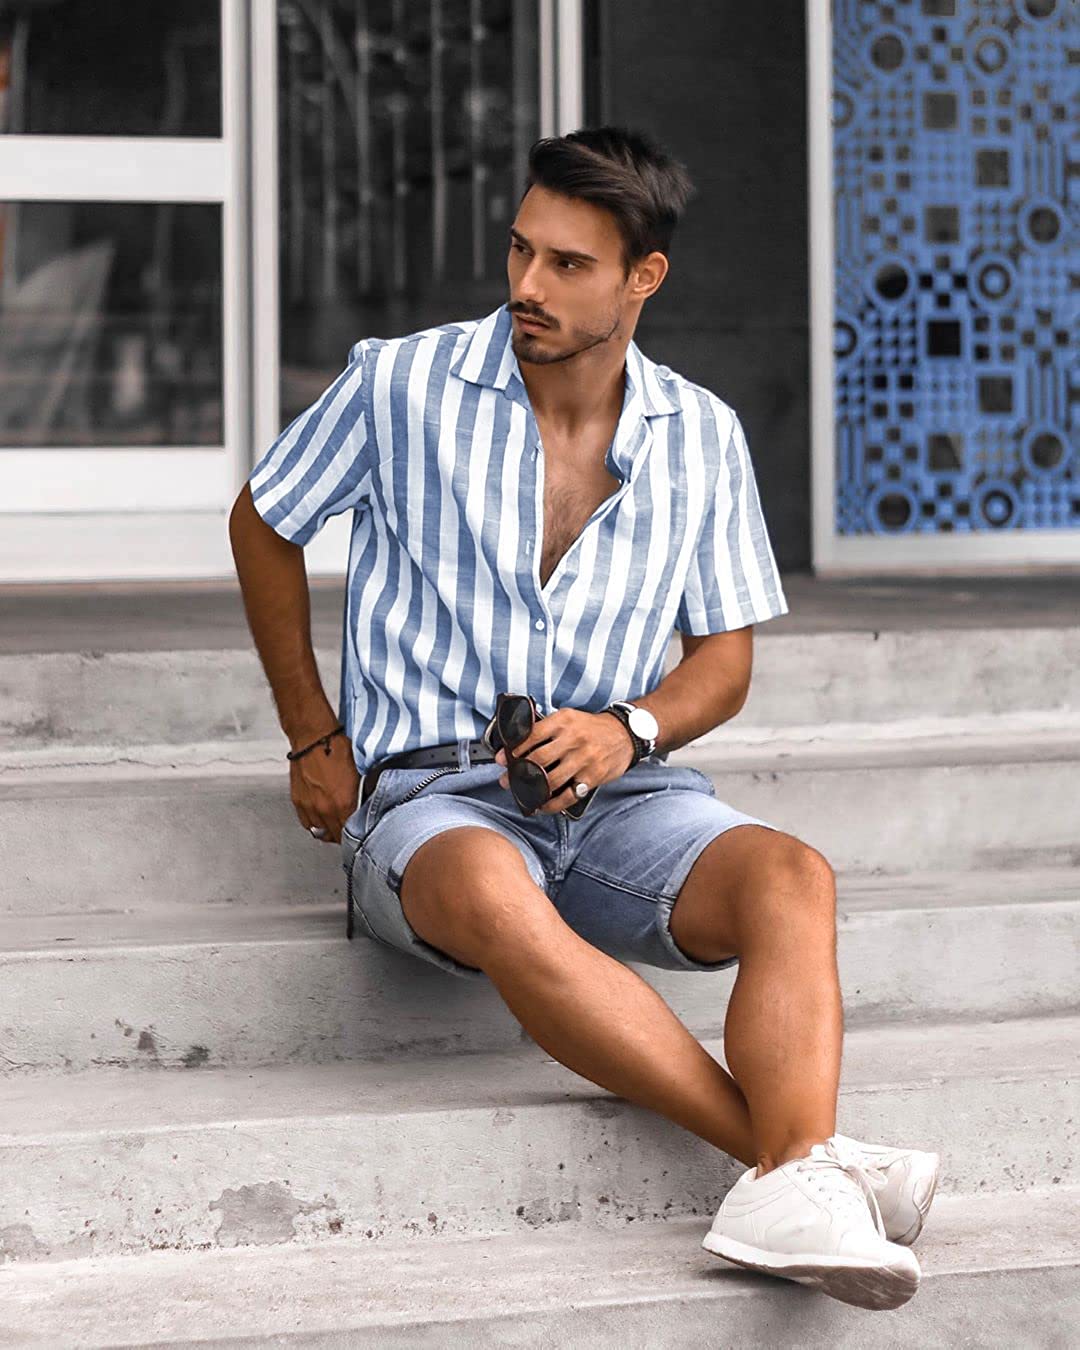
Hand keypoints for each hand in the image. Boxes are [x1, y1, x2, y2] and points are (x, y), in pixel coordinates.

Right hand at [289, 734, 359, 843]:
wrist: (313, 737)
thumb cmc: (335, 748)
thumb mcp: (358, 772)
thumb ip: (359, 794)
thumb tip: (362, 804)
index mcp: (343, 802)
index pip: (349, 832)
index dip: (354, 835)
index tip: (356, 833)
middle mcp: (325, 808)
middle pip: (334, 835)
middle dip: (341, 835)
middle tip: (345, 831)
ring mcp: (309, 806)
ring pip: (319, 831)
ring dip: (327, 830)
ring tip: (332, 826)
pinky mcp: (297, 800)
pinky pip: (306, 822)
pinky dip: (313, 823)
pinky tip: (319, 819)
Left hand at [493, 707, 634, 813]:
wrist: (624, 733)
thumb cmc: (592, 727)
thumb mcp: (569, 717)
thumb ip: (546, 727)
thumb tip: (518, 744)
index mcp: (564, 721)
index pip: (531, 735)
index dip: (513, 749)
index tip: (502, 758)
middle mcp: (573, 739)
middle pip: (537, 760)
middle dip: (517, 772)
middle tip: (507, 779)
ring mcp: (584, 759)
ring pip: (550, 780)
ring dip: (531, 790)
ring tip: (521, 793)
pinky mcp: (592, 777)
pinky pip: (567, 796)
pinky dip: (552, 804)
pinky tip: (542, 805)